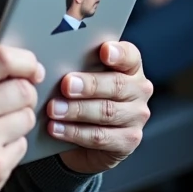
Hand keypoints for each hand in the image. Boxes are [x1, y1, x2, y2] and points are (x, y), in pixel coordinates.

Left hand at [47, 41, 152, 174]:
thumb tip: (54, 63)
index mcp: (130, 68)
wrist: (86, 137)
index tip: (104, 50)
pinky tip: (56, 128)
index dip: (118, 53)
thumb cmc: (83, 96)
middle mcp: (138, 90)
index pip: (129, 55)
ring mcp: (136, 117)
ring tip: (54, 109)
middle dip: (89, 85)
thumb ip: (77, 67)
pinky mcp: (128, 141)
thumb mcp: (82, 77)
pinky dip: (75, 132)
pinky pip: (100, 137)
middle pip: (116, 85)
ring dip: (77, 110)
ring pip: (107, 112)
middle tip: (66, 85)